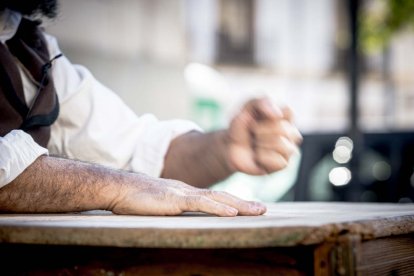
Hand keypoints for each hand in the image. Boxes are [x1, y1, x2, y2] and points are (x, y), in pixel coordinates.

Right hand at [110, 174, 266, 215]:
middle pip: (221, 196)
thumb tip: (182, 219)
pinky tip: (231, 213)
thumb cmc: (134, 198)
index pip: (214, 197)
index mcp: (185, 193)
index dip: (233, 202)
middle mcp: (188, 191)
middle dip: (243, 203)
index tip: (248, 208)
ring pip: (216, 198)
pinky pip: (200, 203)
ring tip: (258, 210)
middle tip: (263, 209)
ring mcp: (182, 194)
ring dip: (239, 205)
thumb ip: (172, 209)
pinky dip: (217, 208)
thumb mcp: (158, 204)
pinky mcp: (174, 199)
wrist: (118, 187)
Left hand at [225, 98, 301, 174]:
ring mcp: (288, 149)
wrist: (229, 147)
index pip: (288, 111)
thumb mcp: (246, 108)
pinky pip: (278, 161)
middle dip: (261, 130)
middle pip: (283, 128)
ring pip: (281, 144)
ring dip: (261, 143)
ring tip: (255, 144)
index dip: (270, 114)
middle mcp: (290, 133)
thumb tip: (277, 115)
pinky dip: (262, 157)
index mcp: (284, 117)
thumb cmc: (241, 127)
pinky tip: (258, 156)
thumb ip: (261, 102)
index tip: (258, 117)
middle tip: (253, 132)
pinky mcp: (283, 164)